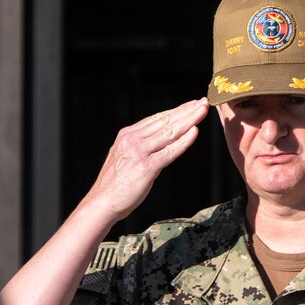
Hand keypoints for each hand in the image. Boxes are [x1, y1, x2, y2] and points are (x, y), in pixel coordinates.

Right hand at [84, 98, 208, 222]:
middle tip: (203, 102)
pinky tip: (194, 132)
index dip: (176, 110)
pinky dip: (183, 141)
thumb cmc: (114, 185)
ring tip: (202, 111)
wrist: (102, 202)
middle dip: (186, 110)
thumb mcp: (123, 158)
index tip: (190, 105)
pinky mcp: (146, 167)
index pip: (156, 118)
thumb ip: (140, 149)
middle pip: (164, 121)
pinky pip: (169, 151)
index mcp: (126, 135)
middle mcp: (132, 140)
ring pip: (169, 132)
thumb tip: (160, 145)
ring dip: (189, 119)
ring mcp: (139, 152)